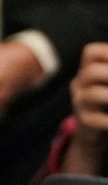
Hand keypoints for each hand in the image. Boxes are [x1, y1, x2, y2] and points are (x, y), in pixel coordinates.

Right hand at [63, 42, 107, 173]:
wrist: (92, 132)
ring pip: (94, 94)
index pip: (91, 52)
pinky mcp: (85, 121)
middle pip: (91, 71)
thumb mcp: (106, 85)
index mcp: (86, 71)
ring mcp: (80, 103)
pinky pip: (99, 119)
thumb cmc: (105, 104)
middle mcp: (79, 84)